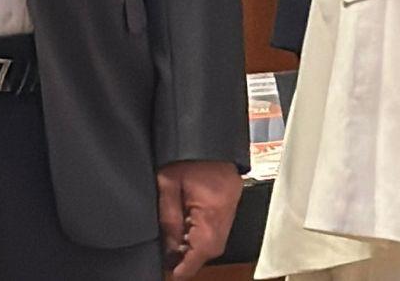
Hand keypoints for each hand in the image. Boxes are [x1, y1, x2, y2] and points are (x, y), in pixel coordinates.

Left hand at [157, 160, 240, 278]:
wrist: (206, 131)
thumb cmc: (186, 153)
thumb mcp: (167, 184)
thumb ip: (168, 218)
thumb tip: (169, 248)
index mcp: (213, 208)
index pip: (203, 249)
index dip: (186, 266)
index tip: (171, 274)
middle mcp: (227, 211)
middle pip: (212, 248)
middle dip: (191, 259)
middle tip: (170, 260)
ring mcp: (231, 206)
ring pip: (216, 241)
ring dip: (196, 248)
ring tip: (176, 246)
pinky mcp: (230, 201)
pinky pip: (218, 228)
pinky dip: (203, 235)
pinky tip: (187, 232)